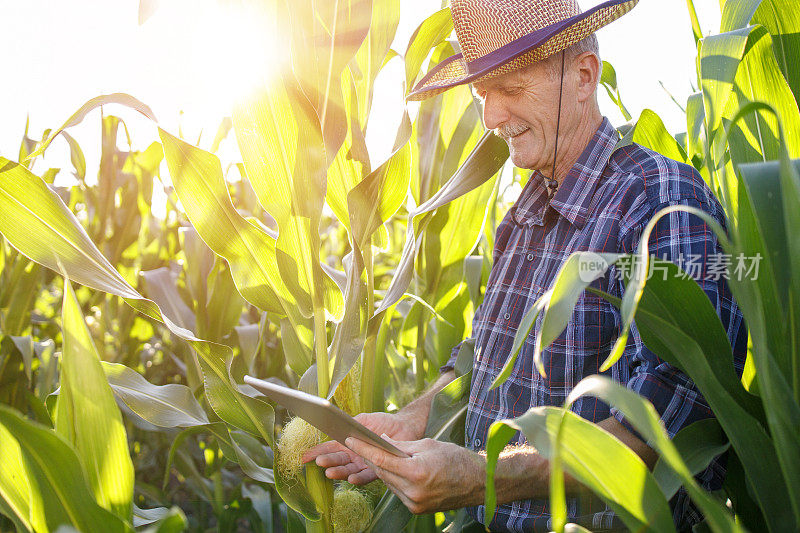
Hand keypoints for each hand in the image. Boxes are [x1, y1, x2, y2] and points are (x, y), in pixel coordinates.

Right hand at [301, 412, 421, 484]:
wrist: (403, 428)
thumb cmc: (382, 422)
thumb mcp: (363, 420)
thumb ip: (350, 424)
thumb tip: (337, 427)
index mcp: (347, 442)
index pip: (329, 448)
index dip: (316, 452)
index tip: (304, 457)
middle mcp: (353, 455)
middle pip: (337, 460)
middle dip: (327, 462)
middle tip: (320, 462)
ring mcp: (363, 464)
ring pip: (348, 471)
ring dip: (339, 472)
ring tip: (330, 473)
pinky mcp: (377, 470)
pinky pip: (366, 477)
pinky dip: (358, 479)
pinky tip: (351, 479)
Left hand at [344, 434, 485, 514]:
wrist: (478, 482)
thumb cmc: (456, 458)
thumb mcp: (427, 445)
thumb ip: (401, 445)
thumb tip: (381, 441)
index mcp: (416, 473)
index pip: (381, 459)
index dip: (364, 449)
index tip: (350, 440)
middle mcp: (413, 492)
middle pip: (382, 472)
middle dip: (370, 457)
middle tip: (359, 444)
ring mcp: (414, 503)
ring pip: (388, 483)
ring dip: (381, 469)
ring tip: (375, 455)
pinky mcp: (417, 509)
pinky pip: (397, 491)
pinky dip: (393, 479)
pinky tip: (392, 469)